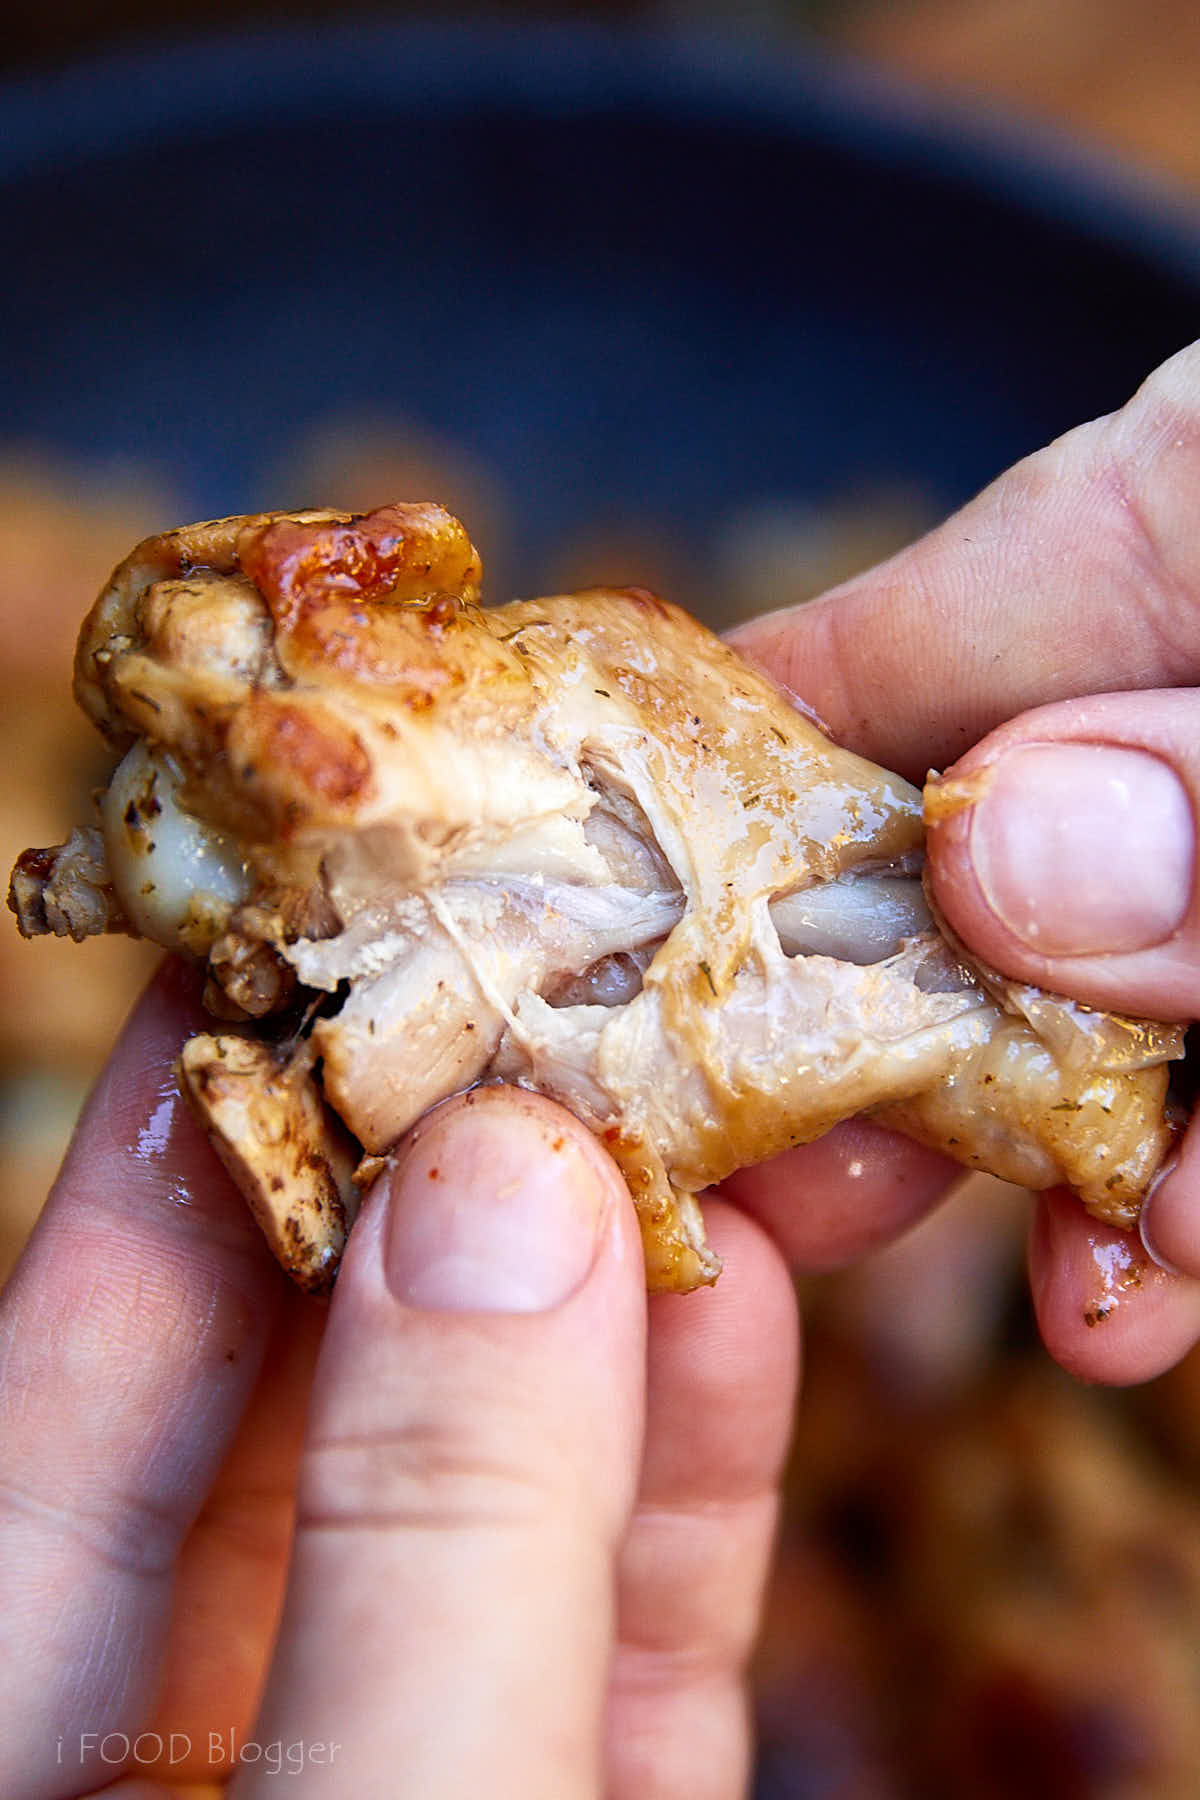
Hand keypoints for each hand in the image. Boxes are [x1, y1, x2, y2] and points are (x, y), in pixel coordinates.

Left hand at [0, 960, 798, 1798]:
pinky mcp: (572, 1796)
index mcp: (36, 1673)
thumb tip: (518, 1181)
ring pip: (507, 1435)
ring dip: (628, 1250)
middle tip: (605, 938)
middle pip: (338, 1328)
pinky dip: (698, 1439)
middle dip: (479, 1128)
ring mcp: (401, 1723)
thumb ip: (429, 1529)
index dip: (240, 1057)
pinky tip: (756, 1281)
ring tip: (724, 1068)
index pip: (123, 1285)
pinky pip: (626, 1593)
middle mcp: (200, 1677)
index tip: (367, 877)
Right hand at [729, 337, 1199, 1385]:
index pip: (840, 674)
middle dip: (882, 1050)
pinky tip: (1159, 1278)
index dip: (708, 838)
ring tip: (1062, 1281)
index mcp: (1155, 524)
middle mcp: (1181, 684)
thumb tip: (1010, 857)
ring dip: (1071, 1162)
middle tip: (791, 1192)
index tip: (606, 996)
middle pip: (954, 879)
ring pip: (1106, 1013)